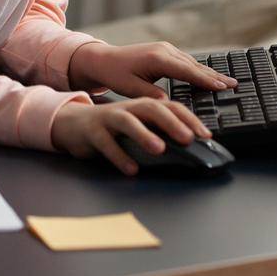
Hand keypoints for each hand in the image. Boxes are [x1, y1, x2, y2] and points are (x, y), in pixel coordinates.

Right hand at [51, 97, 211, 174]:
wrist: (71, 123)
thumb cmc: (110, 126)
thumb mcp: (137, 126)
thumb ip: (158, 132)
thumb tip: (189, 148)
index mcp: (142, 106)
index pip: (170, 106)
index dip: (189, 119)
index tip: (205, 135)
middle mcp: (127, 108)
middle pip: (151, 108)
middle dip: (171, 122)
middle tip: (187, 138)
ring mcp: (108, 118)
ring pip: (127, 121)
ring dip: (144, 134)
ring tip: (159, 149)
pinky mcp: (91, 131)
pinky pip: (105, 143)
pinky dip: (119, 156)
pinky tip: (131, 169)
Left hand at [69, 40, 236, 97]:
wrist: (103, 59)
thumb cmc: (115, 74)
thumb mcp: (132, 89)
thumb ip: (152, 96)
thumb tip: (171, 103)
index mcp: (158, 59)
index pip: (188, 71)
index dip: (206, 80)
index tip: (223, 87)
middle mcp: (165, 50)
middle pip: (195, 65)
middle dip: (215, 76)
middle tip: (235, 84)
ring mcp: (165, 48)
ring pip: (192, 62)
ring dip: (209, 72)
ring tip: (228, 81)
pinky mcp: (164, 51)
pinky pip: (186, 61)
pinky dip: (199, 69)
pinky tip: (208, 75)